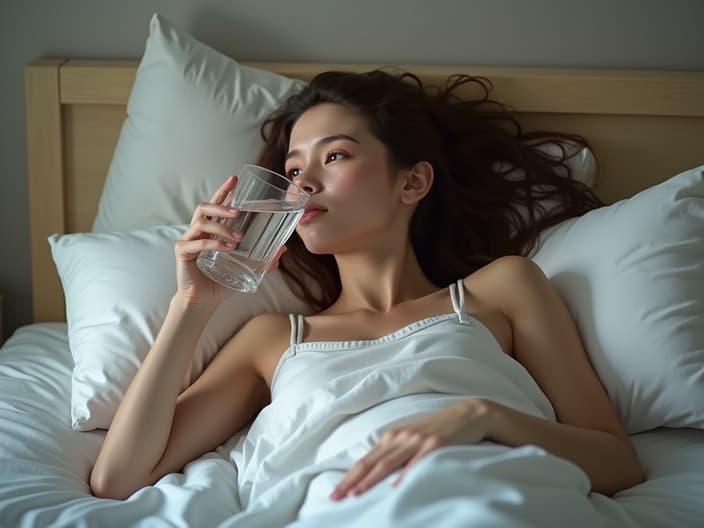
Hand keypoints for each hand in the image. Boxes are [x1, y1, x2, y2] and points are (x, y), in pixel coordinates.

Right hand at [173, 176, 287, 305]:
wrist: (204, 302)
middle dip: (222, 205)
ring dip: (222, 227)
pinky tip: (228, 248)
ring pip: (202, 222)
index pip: (216, 204)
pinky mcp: (182, 252)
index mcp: (210, 229)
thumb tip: (283, 249)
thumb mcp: (245, 268)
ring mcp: (188, 240)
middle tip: (238, 211)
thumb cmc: (221, 282)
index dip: (224, 191)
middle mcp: (197, 231)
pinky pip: (198, 242)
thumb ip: (263, 258)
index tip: (235, 179)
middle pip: (204, 208)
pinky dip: (214, 243)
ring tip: (238, 237)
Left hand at [330, 398, 493, 500]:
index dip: (348, 477)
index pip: (366, 460)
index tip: (334, 493)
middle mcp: (401, 437)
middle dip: (351, 481)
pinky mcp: (436, 443)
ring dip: (370, 479)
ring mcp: (417, 440)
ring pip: (388, 462)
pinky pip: (417, 461)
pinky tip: (396, 486)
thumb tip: (374, 471)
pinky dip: (405, 474)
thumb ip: (394, 451)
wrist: (468, 414)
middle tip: (335, 497)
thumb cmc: (438, 429)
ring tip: (356, 494)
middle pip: (371, 462)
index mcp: (393, 436)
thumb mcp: (412, 438)